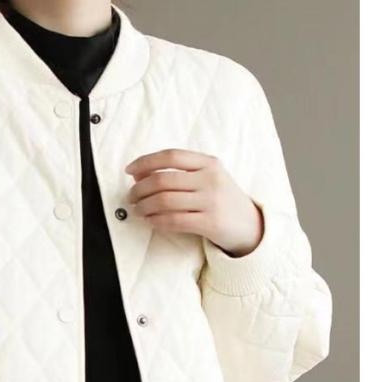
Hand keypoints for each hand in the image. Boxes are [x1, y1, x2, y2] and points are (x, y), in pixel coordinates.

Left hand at [124, 148, 264, 256]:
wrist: (251, 226)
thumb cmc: (222, 200)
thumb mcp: (208, 178)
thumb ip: (179, 173)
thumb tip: (139, 173)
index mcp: (208, 163)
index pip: (170, 156)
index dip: (145, 162)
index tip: (129, 170)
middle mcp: (210, 179)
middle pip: (162, 180)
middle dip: (140, 189)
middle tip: (131, 197)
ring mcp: (211, 201)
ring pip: (164, 200)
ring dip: (144, 206)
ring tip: (138, 210)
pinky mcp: (210, 223)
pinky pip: (174, 220)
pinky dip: (156, 221)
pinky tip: (151, 222)